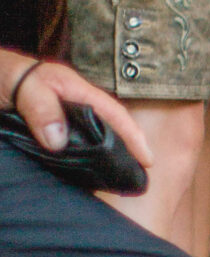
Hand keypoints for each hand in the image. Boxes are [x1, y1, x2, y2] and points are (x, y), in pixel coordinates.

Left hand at [3, 50, 151, 165]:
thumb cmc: (6, 77)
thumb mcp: (24, 87)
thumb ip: (42, 109)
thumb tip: (58, 142)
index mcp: (76, 91)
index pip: (114, 113)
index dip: (133, 136)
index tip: (147, 159)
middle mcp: (76, 105)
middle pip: (110, 128)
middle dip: (128, 149)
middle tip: (138, 176)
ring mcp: (65, 118)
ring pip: (94, 138)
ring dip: (107, 157)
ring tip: (117, 179)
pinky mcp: (51, 130)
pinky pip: (75, 146)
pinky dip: (84, 160)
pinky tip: (87, 175)